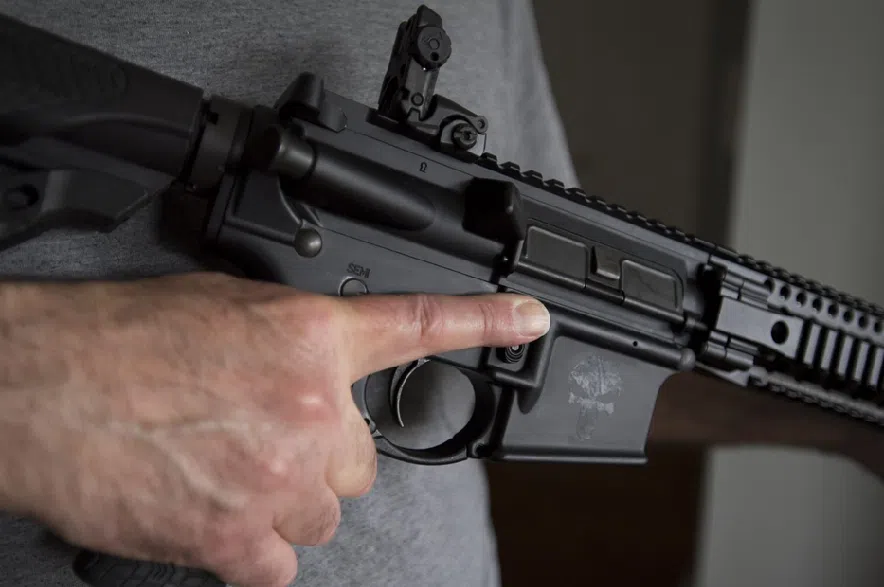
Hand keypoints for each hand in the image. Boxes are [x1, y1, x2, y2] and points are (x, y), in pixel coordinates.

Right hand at [0, 272, 549, 586]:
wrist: (46, 389)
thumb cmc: (123, 340)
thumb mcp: (228, 311)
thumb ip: (296, 345)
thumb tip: (322, 375)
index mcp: (313, 341)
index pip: (420, 325)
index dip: (484, 322)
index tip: (529, 320)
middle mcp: (312, 410)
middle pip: (361, 460)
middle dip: (322, 455)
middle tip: (263, 437)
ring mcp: (281, 481)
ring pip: (325, 513)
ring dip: (289, 499)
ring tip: (228, 470)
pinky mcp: (240, 541)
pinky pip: (281, 562)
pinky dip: (255, 546)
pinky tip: (217, 514)